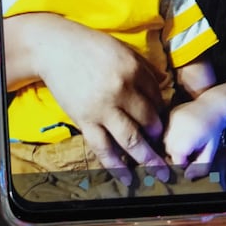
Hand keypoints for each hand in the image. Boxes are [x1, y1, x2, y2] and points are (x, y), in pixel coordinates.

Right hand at [7, 12, 167, 182]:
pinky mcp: (84, 120)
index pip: (157, 99)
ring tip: (159, 174)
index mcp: (135, 71)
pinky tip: (126, 177)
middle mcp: (122, 91)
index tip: (165, 126)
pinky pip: (102, 147)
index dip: (163, 114)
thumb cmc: (91, 48)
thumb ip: (145, 69)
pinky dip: (115, 165)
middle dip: (160, 139)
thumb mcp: (124, 51)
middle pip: (149, 121)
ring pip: (130, 139)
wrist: (54, 49)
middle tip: (171, 155)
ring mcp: (102, 109)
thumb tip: (164, 84)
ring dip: (147, 159)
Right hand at [165, 79, 225, 172]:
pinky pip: (165, 130)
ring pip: (165, 142)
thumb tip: (188, 177)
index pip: (177, 163)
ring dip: (174, 143)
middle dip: (179, 153)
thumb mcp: (211, 150)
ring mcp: (168, 123)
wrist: (214, 106)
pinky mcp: (168, 115)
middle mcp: (171, 134)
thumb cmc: (214, 130)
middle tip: (194, 145)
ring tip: (190, 136)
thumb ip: (201, 166)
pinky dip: (172, 132)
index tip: (196, 155)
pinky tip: (185, 128)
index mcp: (181, 145)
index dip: (186, 162)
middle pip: (169, 153)